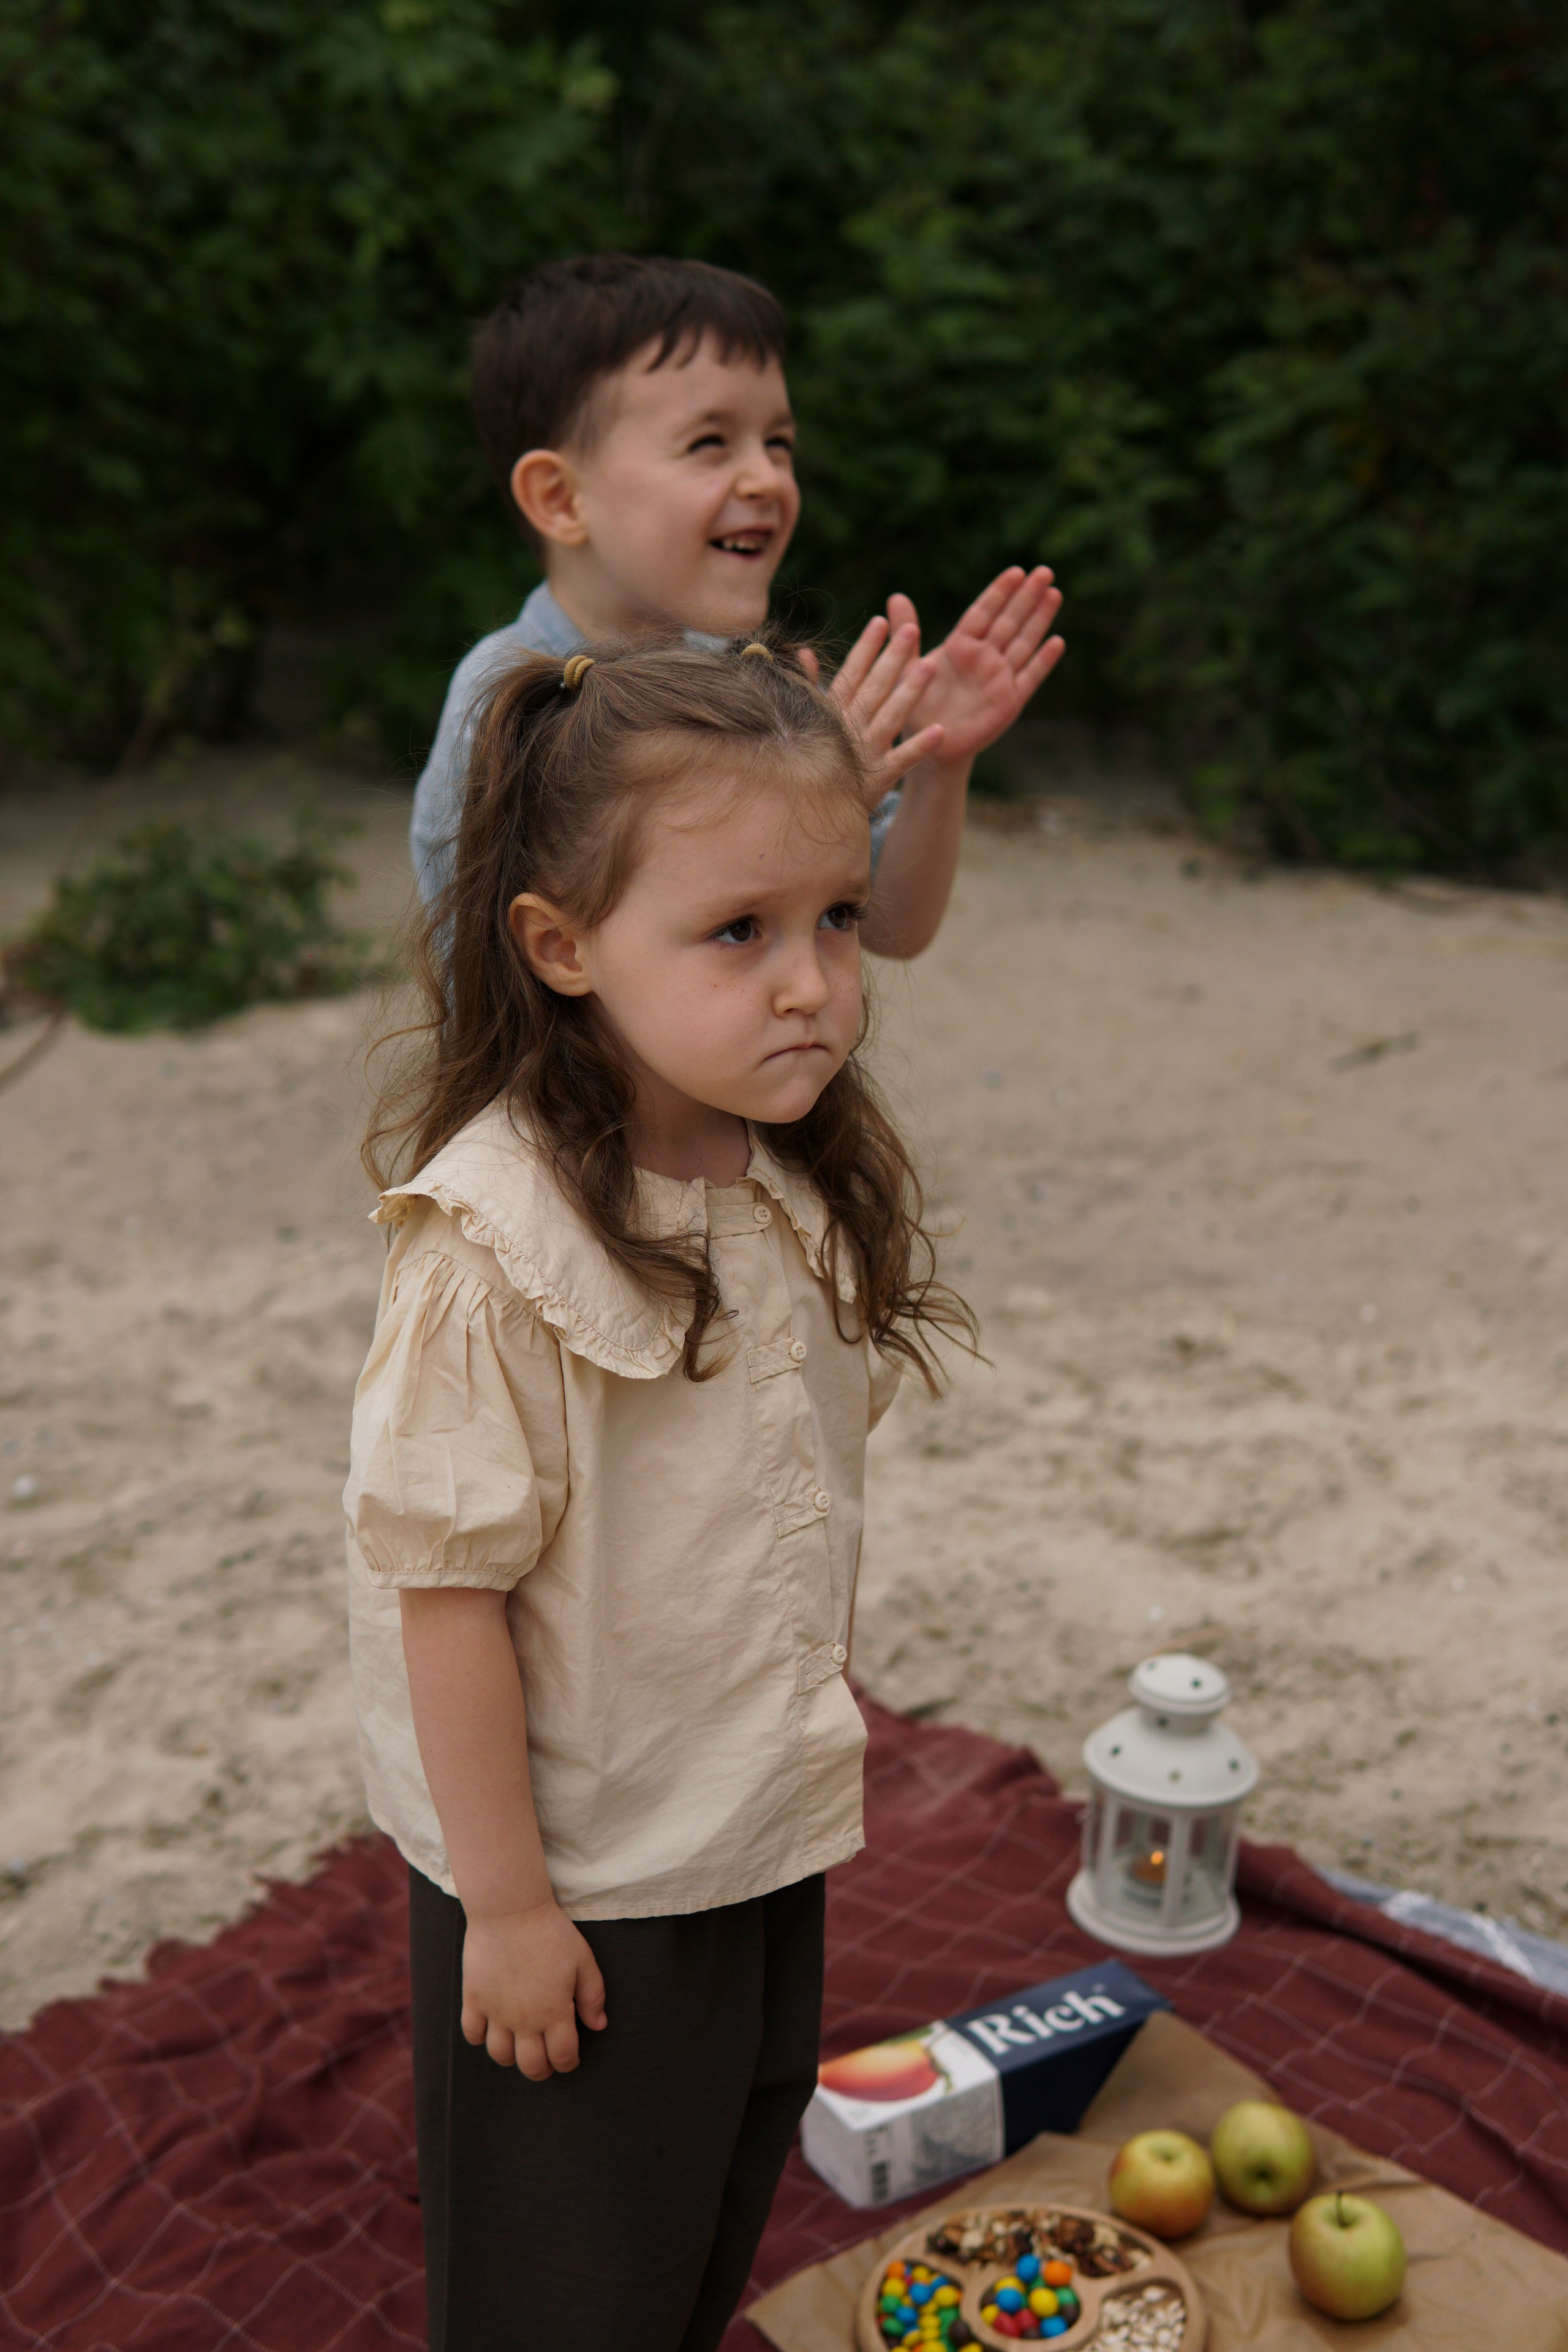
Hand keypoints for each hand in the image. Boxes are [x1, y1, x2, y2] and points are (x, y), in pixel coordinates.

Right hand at [460, 1898, 606, 2077]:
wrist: (510, 1910)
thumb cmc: (551, 1933)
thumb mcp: (583, 1960)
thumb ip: (593, 1996)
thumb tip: (598, 2025)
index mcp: (554, 2012)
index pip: (562, 2056)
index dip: (568, 2063)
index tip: (569, 2059)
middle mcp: (524, 2019)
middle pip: (531, 2066)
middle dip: (542, 2069)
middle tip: (545, 2060)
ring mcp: (495, 2012)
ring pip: (500, 2055)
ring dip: (512, 2056)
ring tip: (519, 2045)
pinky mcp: (473, 1999)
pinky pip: (472, 2034)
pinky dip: (481, 2038)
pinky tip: (492, 2028)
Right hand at [799, 617, 943, 809]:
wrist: (808, 812)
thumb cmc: (810, 761)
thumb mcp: (807, 720)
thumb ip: (808, 685)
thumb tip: (806, 652)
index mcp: (832, 713)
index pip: (851, 674)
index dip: (866, 648)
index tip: (881, 622)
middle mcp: (848, 727)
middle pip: (875, 688)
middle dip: (893, 658)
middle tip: (912, 630)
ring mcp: (863, 752)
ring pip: (890, 717)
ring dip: (910, 692)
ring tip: (931, 666)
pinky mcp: (877, 778)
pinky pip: (901, 761)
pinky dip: (919, 747)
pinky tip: (939, 731)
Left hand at [901, 566, 1064, 767]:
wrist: (929, 745)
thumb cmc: (916, 705)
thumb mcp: (906, 667)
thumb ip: (905, 632)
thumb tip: (895, 596)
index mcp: (960, 646)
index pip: (983, 612)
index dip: (999, 592)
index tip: (1016, 571)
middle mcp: (983, 657)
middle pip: (1008, 621)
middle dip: (1026, 597)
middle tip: (1045, 571)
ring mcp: (999, 678)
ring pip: (1023, 643)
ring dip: (1039, 620)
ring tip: (1054, 593)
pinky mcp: (1009, 701)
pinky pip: (1028, 678)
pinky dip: (1042, 662)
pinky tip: (1056, 642)